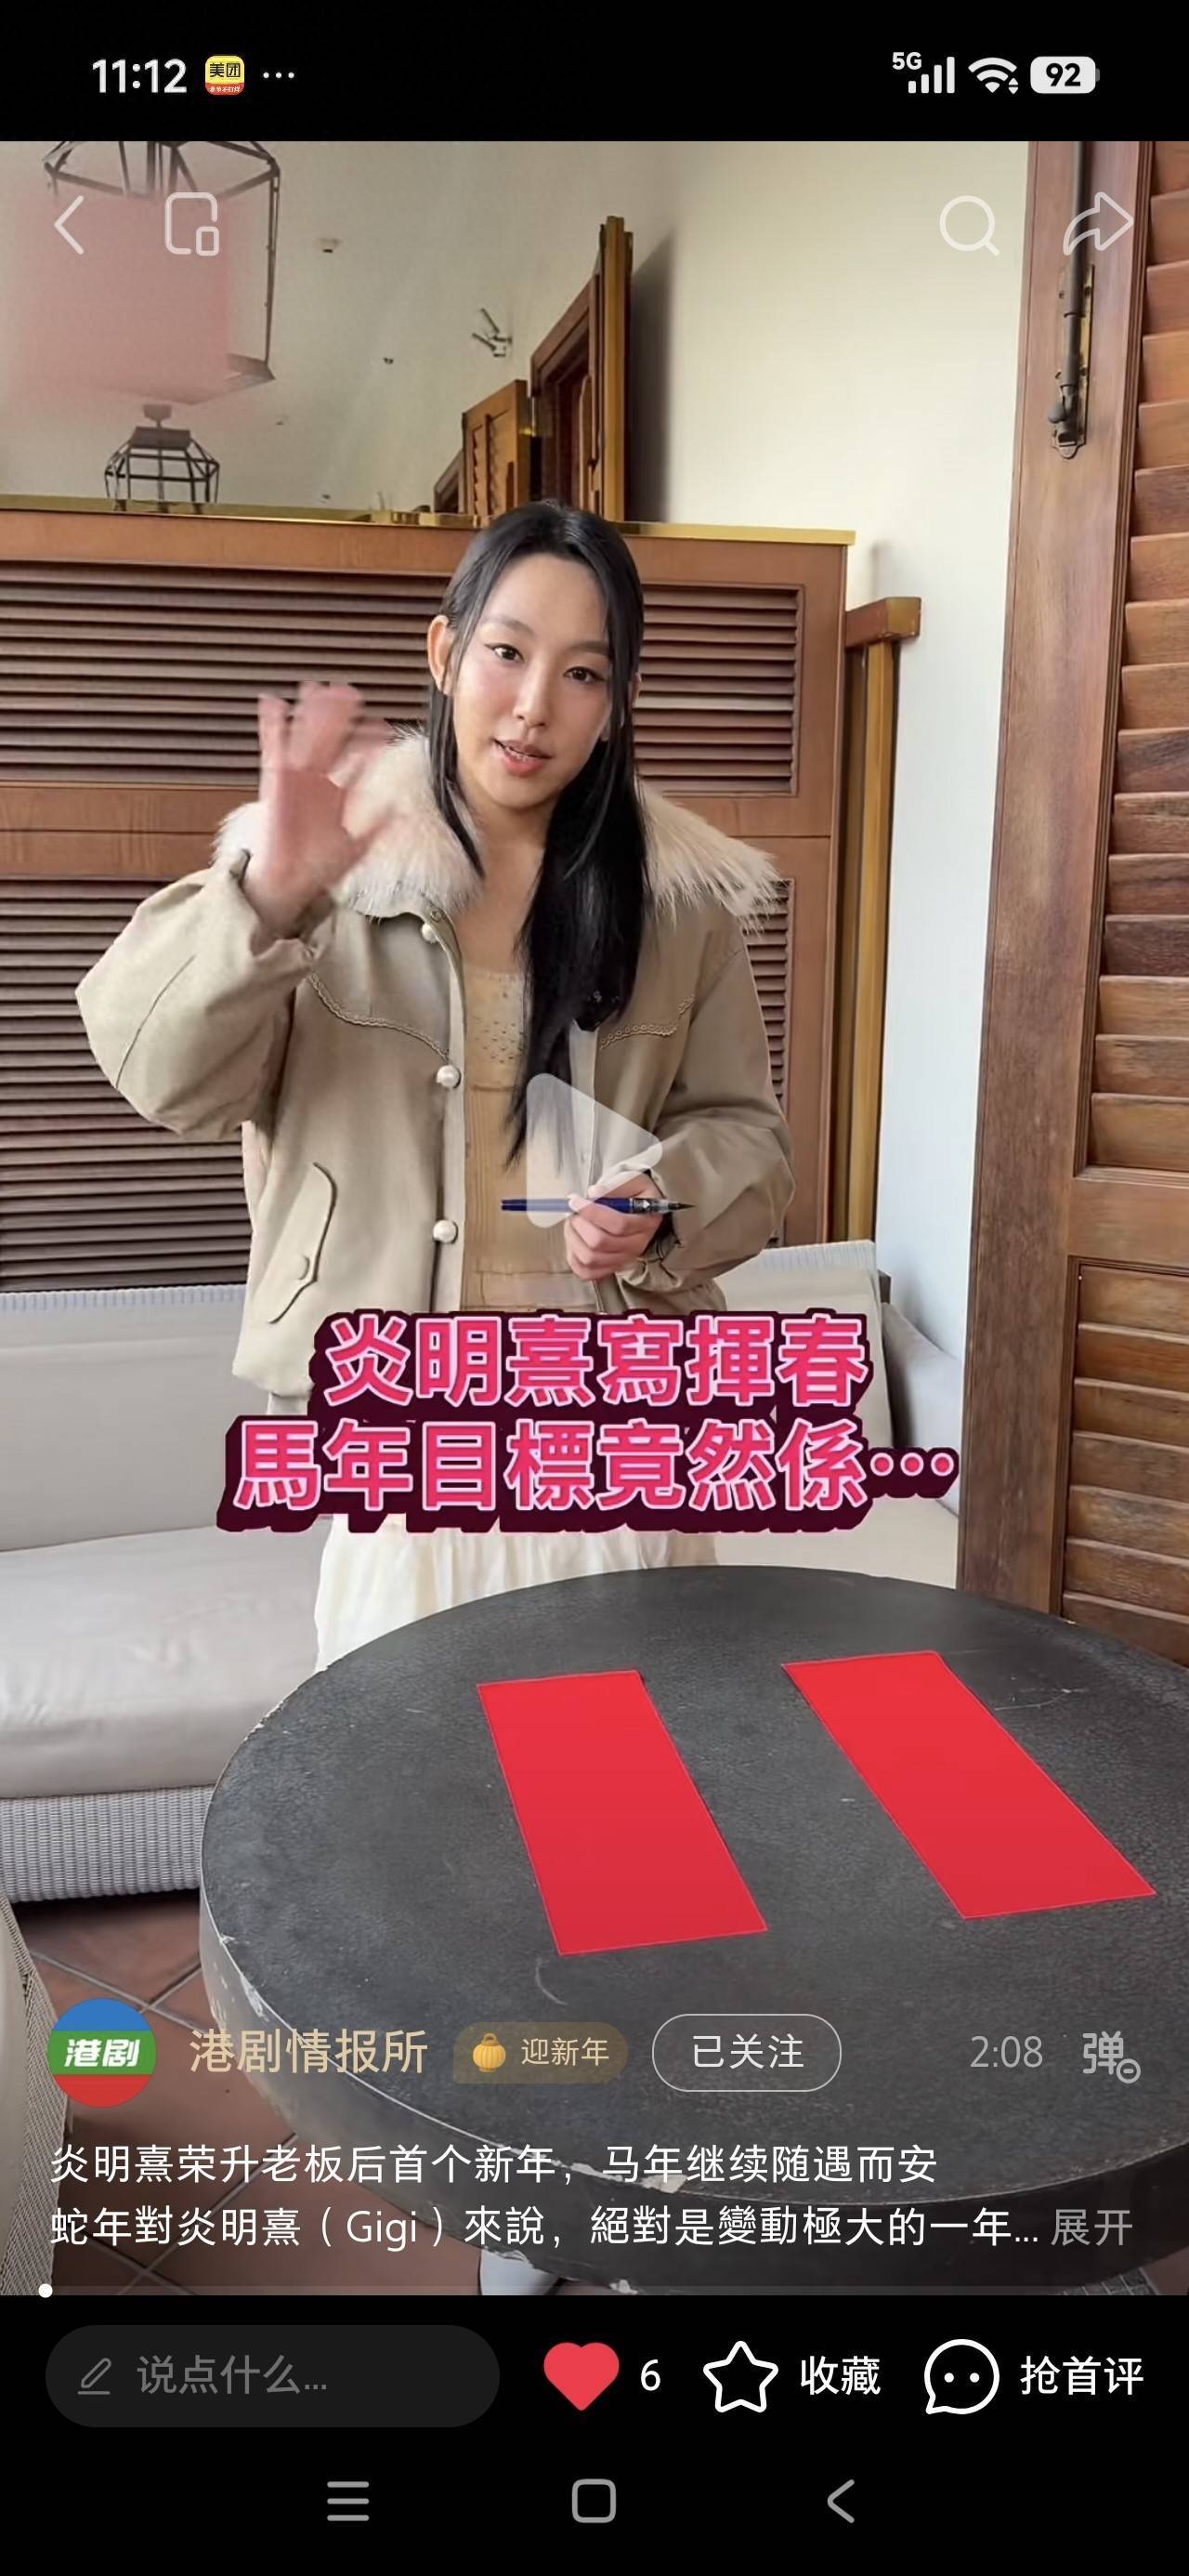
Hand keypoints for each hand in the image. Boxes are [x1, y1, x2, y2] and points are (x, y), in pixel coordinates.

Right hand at [247, 682, 391, 931]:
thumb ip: (377, 827)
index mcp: (335, 795)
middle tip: (349, 692)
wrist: (289, 883)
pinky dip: (270, 727)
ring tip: (318, 688)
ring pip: (304, 739)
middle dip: (339, 718)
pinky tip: (272, 703)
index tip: (384, 727)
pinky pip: (271, 750)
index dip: (369, 743)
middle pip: (330, 741)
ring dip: (309, 714)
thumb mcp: (356, 846)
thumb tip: (402, 811)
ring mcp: (295, 780)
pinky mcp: (275, 783)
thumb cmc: (318, 867)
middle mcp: (315, 783)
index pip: (355, 761)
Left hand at [564, 1173, 665, 1281]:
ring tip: (572, 1222)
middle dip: (579, 1224)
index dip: (592, 1212)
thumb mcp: (631, 1180)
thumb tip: (594, 1193)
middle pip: (601, 1243)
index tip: (574, 1200)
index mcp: (647, 1222)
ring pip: (590, 1258)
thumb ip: (615, 1186)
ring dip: (573, 1238)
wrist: (638, 1208)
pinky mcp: (609, 1268)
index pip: (618, 1224)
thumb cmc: (634, 1193)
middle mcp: (637, 1245)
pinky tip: (574, 1239)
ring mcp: (623, 1259)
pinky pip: (586, 1272)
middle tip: (572, 1211)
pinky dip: (573, 1257)